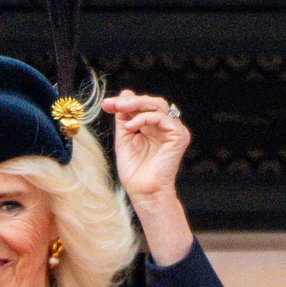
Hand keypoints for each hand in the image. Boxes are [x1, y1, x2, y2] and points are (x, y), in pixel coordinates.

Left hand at [101, 90, 189, 205]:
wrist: (143, 192)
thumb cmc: (134, 172)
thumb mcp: (124, 139)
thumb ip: (124, 118)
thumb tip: (123, 94)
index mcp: (153, 127)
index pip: (142, 107)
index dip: (125, 102)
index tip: (106, 103)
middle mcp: (165, 127)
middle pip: (152, 102)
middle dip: (130, 101)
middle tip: (113, 103)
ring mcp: (174, 130)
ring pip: (158, 106)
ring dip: (136, 105)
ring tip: (120, 109)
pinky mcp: (179, 136)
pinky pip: (162, 118)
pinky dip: (145, 118)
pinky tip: (130, 126)